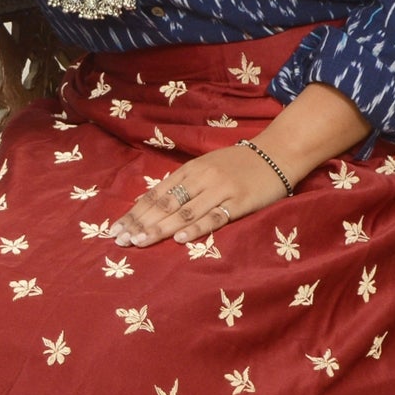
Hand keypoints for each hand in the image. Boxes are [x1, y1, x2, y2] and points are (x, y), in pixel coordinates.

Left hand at [111, 143, 297, 247]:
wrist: (277, 153)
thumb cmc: (239, 163)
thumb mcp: (207, 167)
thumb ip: (184, 183)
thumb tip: (153, 204)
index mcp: (190, 170)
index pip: (156, 194)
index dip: (135, 213)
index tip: (116, 229)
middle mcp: (201, 179)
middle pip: (165, 204)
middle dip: (141, 223)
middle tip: (121, 240)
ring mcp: (220, 190)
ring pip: (185, 212)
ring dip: (160, 228)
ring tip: (141, 242)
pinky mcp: (239, 202)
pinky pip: (215, 217)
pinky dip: (196, 228)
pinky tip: (179, 239)